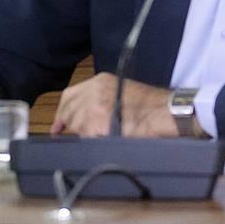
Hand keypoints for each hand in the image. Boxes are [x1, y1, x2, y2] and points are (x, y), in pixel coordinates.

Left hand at [52, 72, 177, 136]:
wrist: (167, 113)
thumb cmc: (151, 106)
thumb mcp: (122, 93)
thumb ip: (101, 100)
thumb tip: (84, 117)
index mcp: (100, 81)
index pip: (70, 95)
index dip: (62, 112)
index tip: (57, 127)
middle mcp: (94, 90)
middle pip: (69, 110)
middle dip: (70, 125)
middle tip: (74, 137)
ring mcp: (95, 105)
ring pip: (76, 125)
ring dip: (84, 134)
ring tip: (100, 136)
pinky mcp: (99, 122)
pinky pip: (86, 137)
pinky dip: (93, 142)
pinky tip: (105, 140)